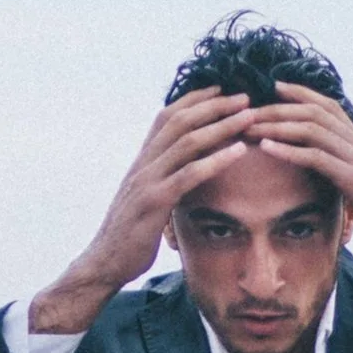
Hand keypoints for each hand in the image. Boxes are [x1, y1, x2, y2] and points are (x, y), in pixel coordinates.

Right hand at [29, 90, 253, 332]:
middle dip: (213, 105)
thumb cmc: (129, 235)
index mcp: (142, 161)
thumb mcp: (147, 200)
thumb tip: (186, 172)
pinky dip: (216, 160)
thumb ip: (163, 181)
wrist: (104, 263)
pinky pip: (188, 175)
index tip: (221, 89)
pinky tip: (239, 152)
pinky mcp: (154, 203)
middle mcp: (143, 164)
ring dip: (221, 125)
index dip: (194, 100)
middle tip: (244, 96)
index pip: (167, 118)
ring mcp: (147, 181)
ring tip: (249, 116)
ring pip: (187, 142)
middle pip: (179, 121)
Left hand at [242, 83, 352, 275]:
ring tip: (251, 127)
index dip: (302, 93)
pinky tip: (267, 149)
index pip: (329, 107)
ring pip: (314, 130)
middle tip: (248, 111)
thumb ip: (341, 170)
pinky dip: (289, 151)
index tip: (274, 86)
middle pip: (315, 113)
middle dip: (279, 109)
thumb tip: (318, 168)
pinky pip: (318, 159)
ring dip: (278, 126)